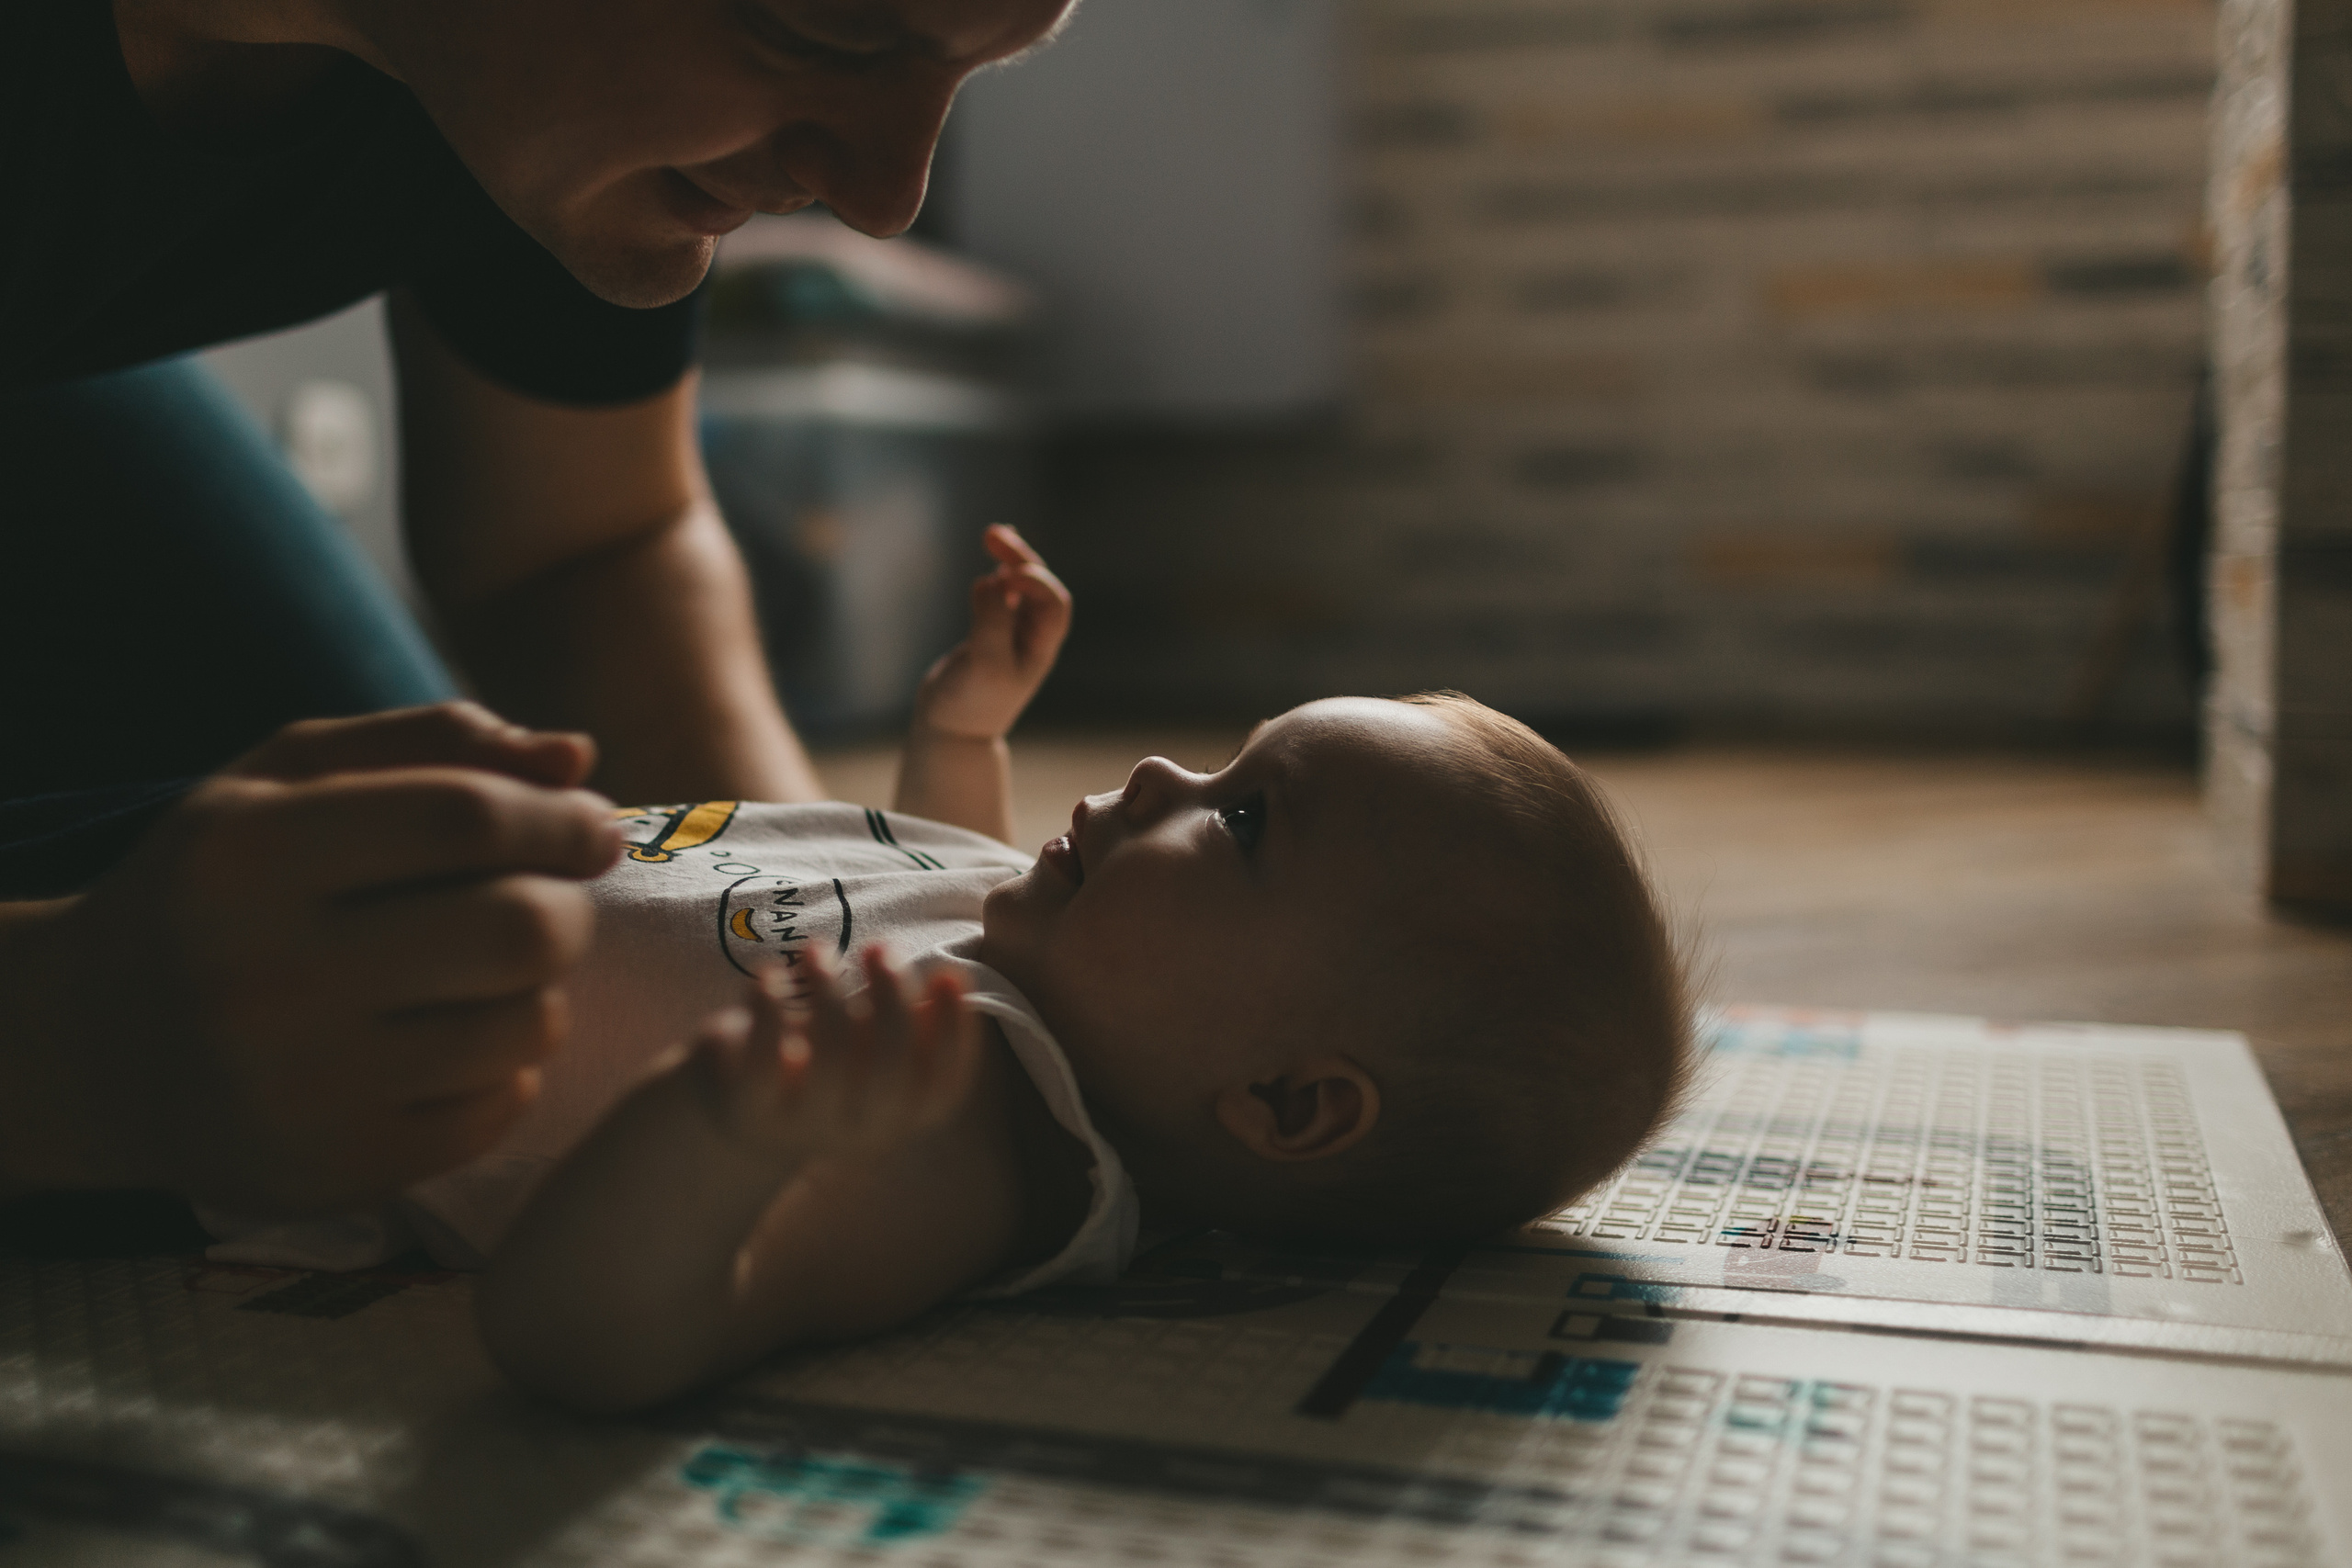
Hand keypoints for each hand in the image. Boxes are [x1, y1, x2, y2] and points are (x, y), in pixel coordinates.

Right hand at [0, 702, 623, 1213]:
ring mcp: (300, 1087)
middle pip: (519, 928)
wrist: (94, 1045)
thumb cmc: (223, 885)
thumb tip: (580, 759)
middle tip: (544, 905)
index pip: (465, 818)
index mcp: (249, 855)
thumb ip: (435, 744)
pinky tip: (442, 1045)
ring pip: (528, 1025)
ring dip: (535, 992)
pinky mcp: (335, 1170)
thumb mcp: (290, 779)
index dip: (559, 817)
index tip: (592, 827)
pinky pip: (500, 1109)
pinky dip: (502, 1068)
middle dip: (564, 908)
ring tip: (479, 978)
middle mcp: (266, 975)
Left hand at [690, 944, 979, 1163]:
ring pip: (830, 1059)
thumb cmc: (819, 1064)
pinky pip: (764, 1062)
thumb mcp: (869, 1049)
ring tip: (817, 948)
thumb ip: (908, 1025)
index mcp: (899, 1117)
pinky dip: (768, 1009)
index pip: (944, 1086)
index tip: (948, 974)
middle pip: (892, 1069)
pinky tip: (770, 973)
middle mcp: (858, 1131)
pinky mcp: (748, 1111)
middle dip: (892, 997)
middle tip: (880, 947)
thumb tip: (950, 982)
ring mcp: (803, 1126)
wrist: (739, 1114)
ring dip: (829, 989)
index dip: (954, 1031)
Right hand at [912, 525, 1071, 742]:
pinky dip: (1000, 575)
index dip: (1036, 583)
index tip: (1006, 577)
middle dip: (1021, 559)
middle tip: (992, 534)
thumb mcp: (984, 666)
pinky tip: (993, 560)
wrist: (951, 732)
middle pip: (1041, 587)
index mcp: (1041, 648)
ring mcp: (1012, 635)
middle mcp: (1032, 639)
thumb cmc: (970, 704)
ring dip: (1011, 560)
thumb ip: (990, 623)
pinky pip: (1004, 596)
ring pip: (1022, 587)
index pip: (1053, 603)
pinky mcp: (989, 634)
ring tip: (992, 534)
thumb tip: (990, 581)